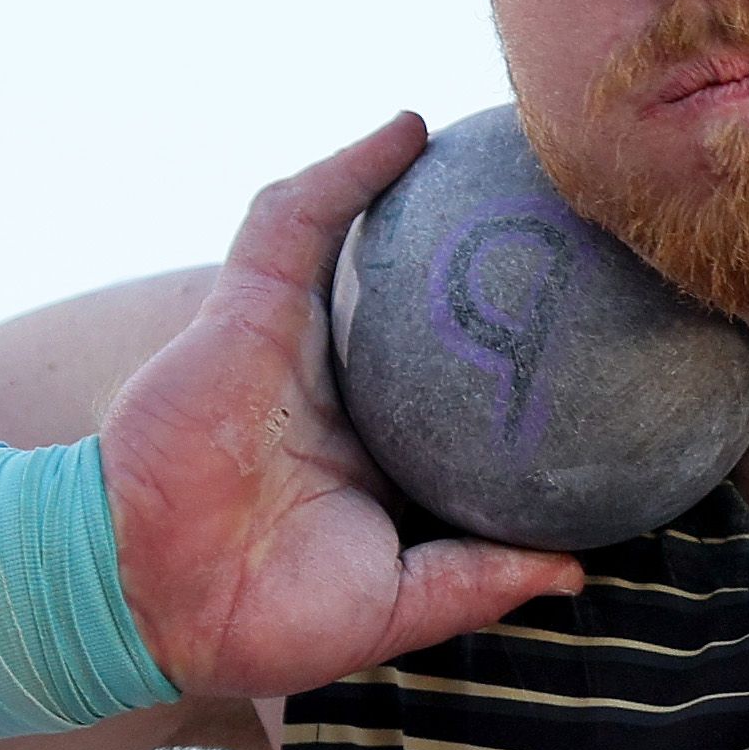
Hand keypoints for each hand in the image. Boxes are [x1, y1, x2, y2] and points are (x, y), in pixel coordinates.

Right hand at [99, 115, 584, 692]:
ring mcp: (298, 345)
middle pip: (426, 311)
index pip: (460, 398)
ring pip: (367, 245)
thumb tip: (577, 571)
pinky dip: (351, 168)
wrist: (153, 600)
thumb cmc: (265, 619)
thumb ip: (481, 580)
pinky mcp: (249, 305)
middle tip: (565, 222)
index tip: (595, 337)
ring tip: (498, 144)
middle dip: (482, 262)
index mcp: (381, 458)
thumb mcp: (399, 609)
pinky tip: (412, 129)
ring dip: (419, 188)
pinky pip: (301, 218)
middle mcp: (347, 393)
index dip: (515, 365)